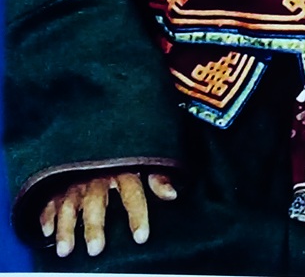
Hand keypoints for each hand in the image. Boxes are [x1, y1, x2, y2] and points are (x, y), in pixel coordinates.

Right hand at [39, 171, 176, 257]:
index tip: (141, 238)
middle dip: (95, 226)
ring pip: (69, 204)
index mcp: (122, 169)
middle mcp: (97, 175)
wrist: (95, 136)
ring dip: (66, 227)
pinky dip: (46, 216)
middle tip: (95, 250)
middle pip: (96, 202)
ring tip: (64, 251)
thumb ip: (157, 179)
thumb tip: (173, 194)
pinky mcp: (58, 186)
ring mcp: (76, 181)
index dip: (137, 215)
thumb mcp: (144, 164)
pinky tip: (47, 233)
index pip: (132, 193)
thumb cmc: (123, 158)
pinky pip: (49, 200)